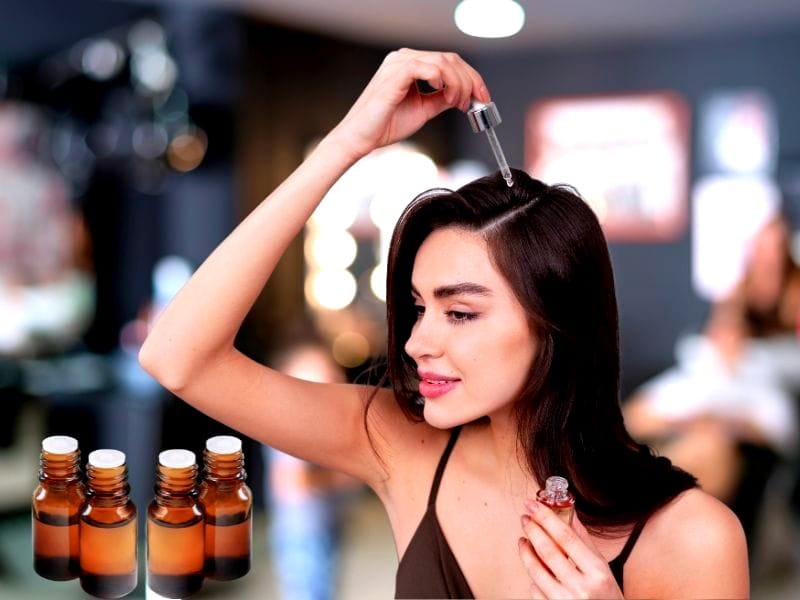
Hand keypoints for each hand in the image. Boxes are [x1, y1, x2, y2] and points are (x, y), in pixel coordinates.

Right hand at [330, 49, 489, 159]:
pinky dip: (443, 80)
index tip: (482, 95)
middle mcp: (404, 59)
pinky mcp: (396, 73)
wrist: (362, 138)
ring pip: (443, 62)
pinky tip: (445, 94)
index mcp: (409, 65)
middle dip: (470, 80)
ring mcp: (399, 63)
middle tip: (476, 100)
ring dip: (459, 83)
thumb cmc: (384, 125)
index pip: (447, 62)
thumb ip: (441, 99)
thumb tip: (462, 95)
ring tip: (459, 103)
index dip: (470, 77)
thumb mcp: (423, 110)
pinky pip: (428, 68)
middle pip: (449, 59)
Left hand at [518, 499, 623, 598]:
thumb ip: (585, 542)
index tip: (533, 505)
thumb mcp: (604, 569)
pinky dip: (533, 576)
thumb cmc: (607, 599)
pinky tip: (535, 568)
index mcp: (597, 573)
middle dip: (532, 530)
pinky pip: (535, 590)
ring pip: (536, 570)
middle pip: (548, 551)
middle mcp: (582, 588)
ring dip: (525, 552)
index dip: (546, 517)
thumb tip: (571, 515)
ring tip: (524, 540)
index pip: (566, 537)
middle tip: (525, 518)